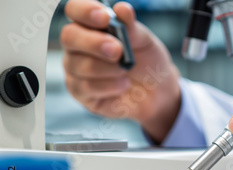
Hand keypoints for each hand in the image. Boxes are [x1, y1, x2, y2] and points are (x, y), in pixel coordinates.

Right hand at [61, 0, 180, 142]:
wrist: (157, 91)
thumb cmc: (146, 62)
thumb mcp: (144, 42)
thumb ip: (131, 27)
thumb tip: (122, 9)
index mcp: (91, 26)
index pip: (75, 10)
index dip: (84, 11)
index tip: (104, 18)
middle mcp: (78, 45)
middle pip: (69, 37)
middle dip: (94, 43)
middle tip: (117, 50)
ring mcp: (76, 69)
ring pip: (79, 65)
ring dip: (108, 68)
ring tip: (126, 70)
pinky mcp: (80, 92)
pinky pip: (86, 87)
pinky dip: (110, 86)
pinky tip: (123, 84)